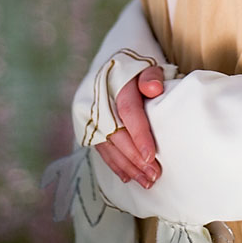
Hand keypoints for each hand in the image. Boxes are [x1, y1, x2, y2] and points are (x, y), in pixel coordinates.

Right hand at [94, 65, 163, 187]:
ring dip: (126, 166)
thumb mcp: (148, 65)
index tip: (151, 156)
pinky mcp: (87, 124)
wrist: (113, 61)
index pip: (128, 110)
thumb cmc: (137, 67)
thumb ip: (152, 76)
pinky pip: (101, 148)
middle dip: (134, 158)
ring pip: (107, 145)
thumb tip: (154, 88)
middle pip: (116, 133)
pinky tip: (128, 176)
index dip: (139, 134)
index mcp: (114, 82)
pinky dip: (115, 163)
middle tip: (154, 175)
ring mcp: (89, 113)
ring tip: (146, 181)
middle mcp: (97, 100)